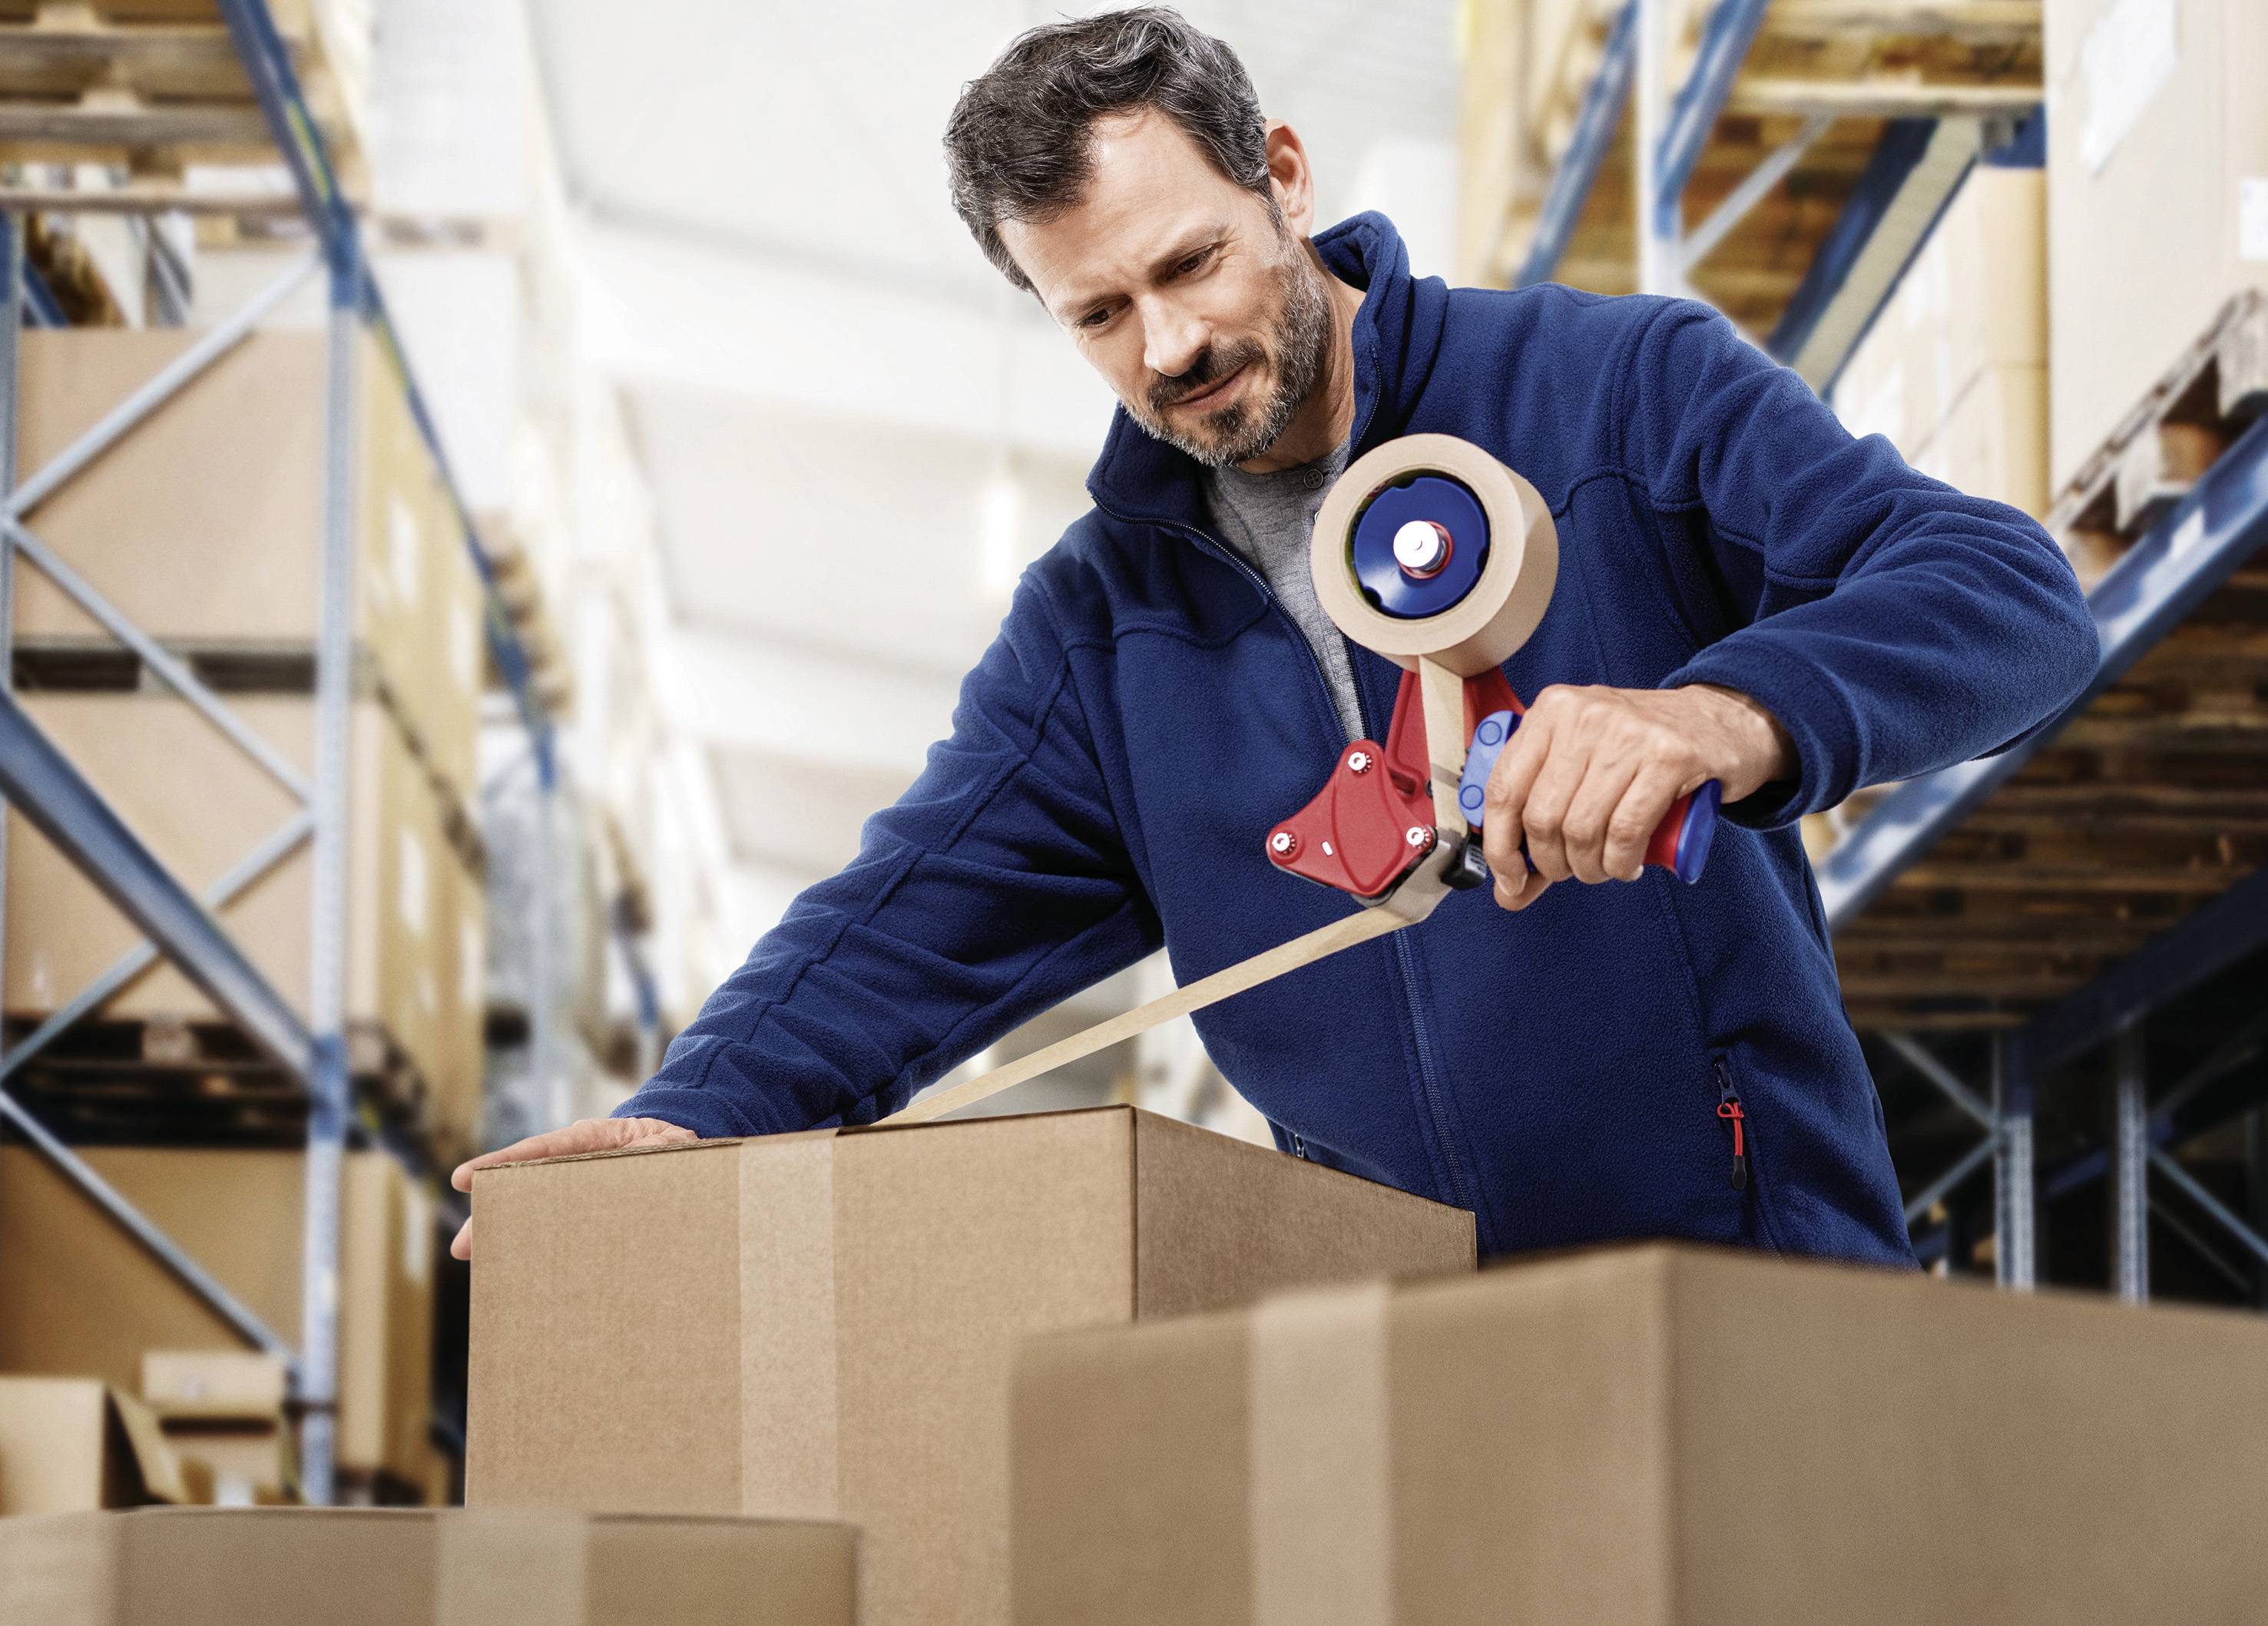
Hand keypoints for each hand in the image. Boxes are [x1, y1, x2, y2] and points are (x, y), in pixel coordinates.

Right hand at [447, 1115, 696, 1259]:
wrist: (684, 1152)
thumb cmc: (676, 1145)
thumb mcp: (672, 1145)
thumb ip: (663, 1150)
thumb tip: (663, 1153)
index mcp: (589, 1141)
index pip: (537, 1151)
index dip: (501, 1164)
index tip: (465, 1178)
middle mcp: (573, 1164)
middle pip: (524, 1187)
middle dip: (492, 1216)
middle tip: (463, 1247)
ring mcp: (575, 1188)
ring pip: (534, 1209)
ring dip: (508, 1235)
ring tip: (478, 1261)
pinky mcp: (584, 1210)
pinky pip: (555, 1225)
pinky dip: (536, 1242)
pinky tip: (519, 1268)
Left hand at [1481, 682, 1791, 909]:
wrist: (1724, 721)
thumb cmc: (1644, 748)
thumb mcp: (1585, 763)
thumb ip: (1542, 817)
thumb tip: (1508, 893)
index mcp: (1552, 710)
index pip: (1504, 789)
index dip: (1500, 846)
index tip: (1512, 879)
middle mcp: (1584, 715)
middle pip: (1543, 816)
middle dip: (1553, 864)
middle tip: (1573, 872)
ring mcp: (1627, 732)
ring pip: (1582, 829)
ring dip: (1589, 869)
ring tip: (1604, 869)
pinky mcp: (1669, 756)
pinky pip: (1626, 831)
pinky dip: (1620, 863)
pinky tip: (1628, 866)